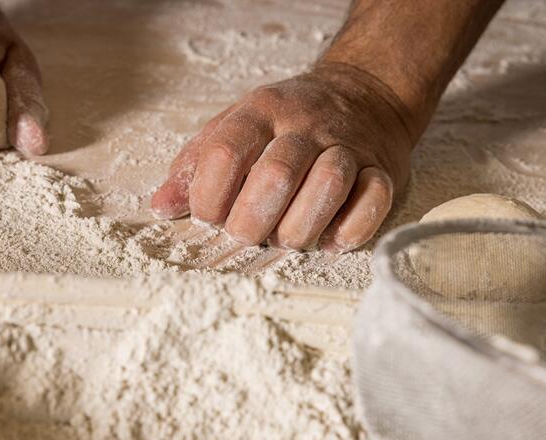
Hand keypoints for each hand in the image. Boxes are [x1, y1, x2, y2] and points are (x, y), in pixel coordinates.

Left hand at [150, 63, 415, 252]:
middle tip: (249, 234)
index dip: (209, 196)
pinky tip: (330, 238)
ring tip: (288, 237)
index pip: (226, 151)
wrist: (365, 94)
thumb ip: (197, 166)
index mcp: (261, 112)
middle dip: (253, 221)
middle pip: (277, 174)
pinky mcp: (384, 170)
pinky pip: (373, 201)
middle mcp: (306, 126)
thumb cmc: (287, 124)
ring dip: (300, 228)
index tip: (209, 217)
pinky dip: (350, 230)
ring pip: (328, 184)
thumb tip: (161, 208)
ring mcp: (349, 146)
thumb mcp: (236, 126)